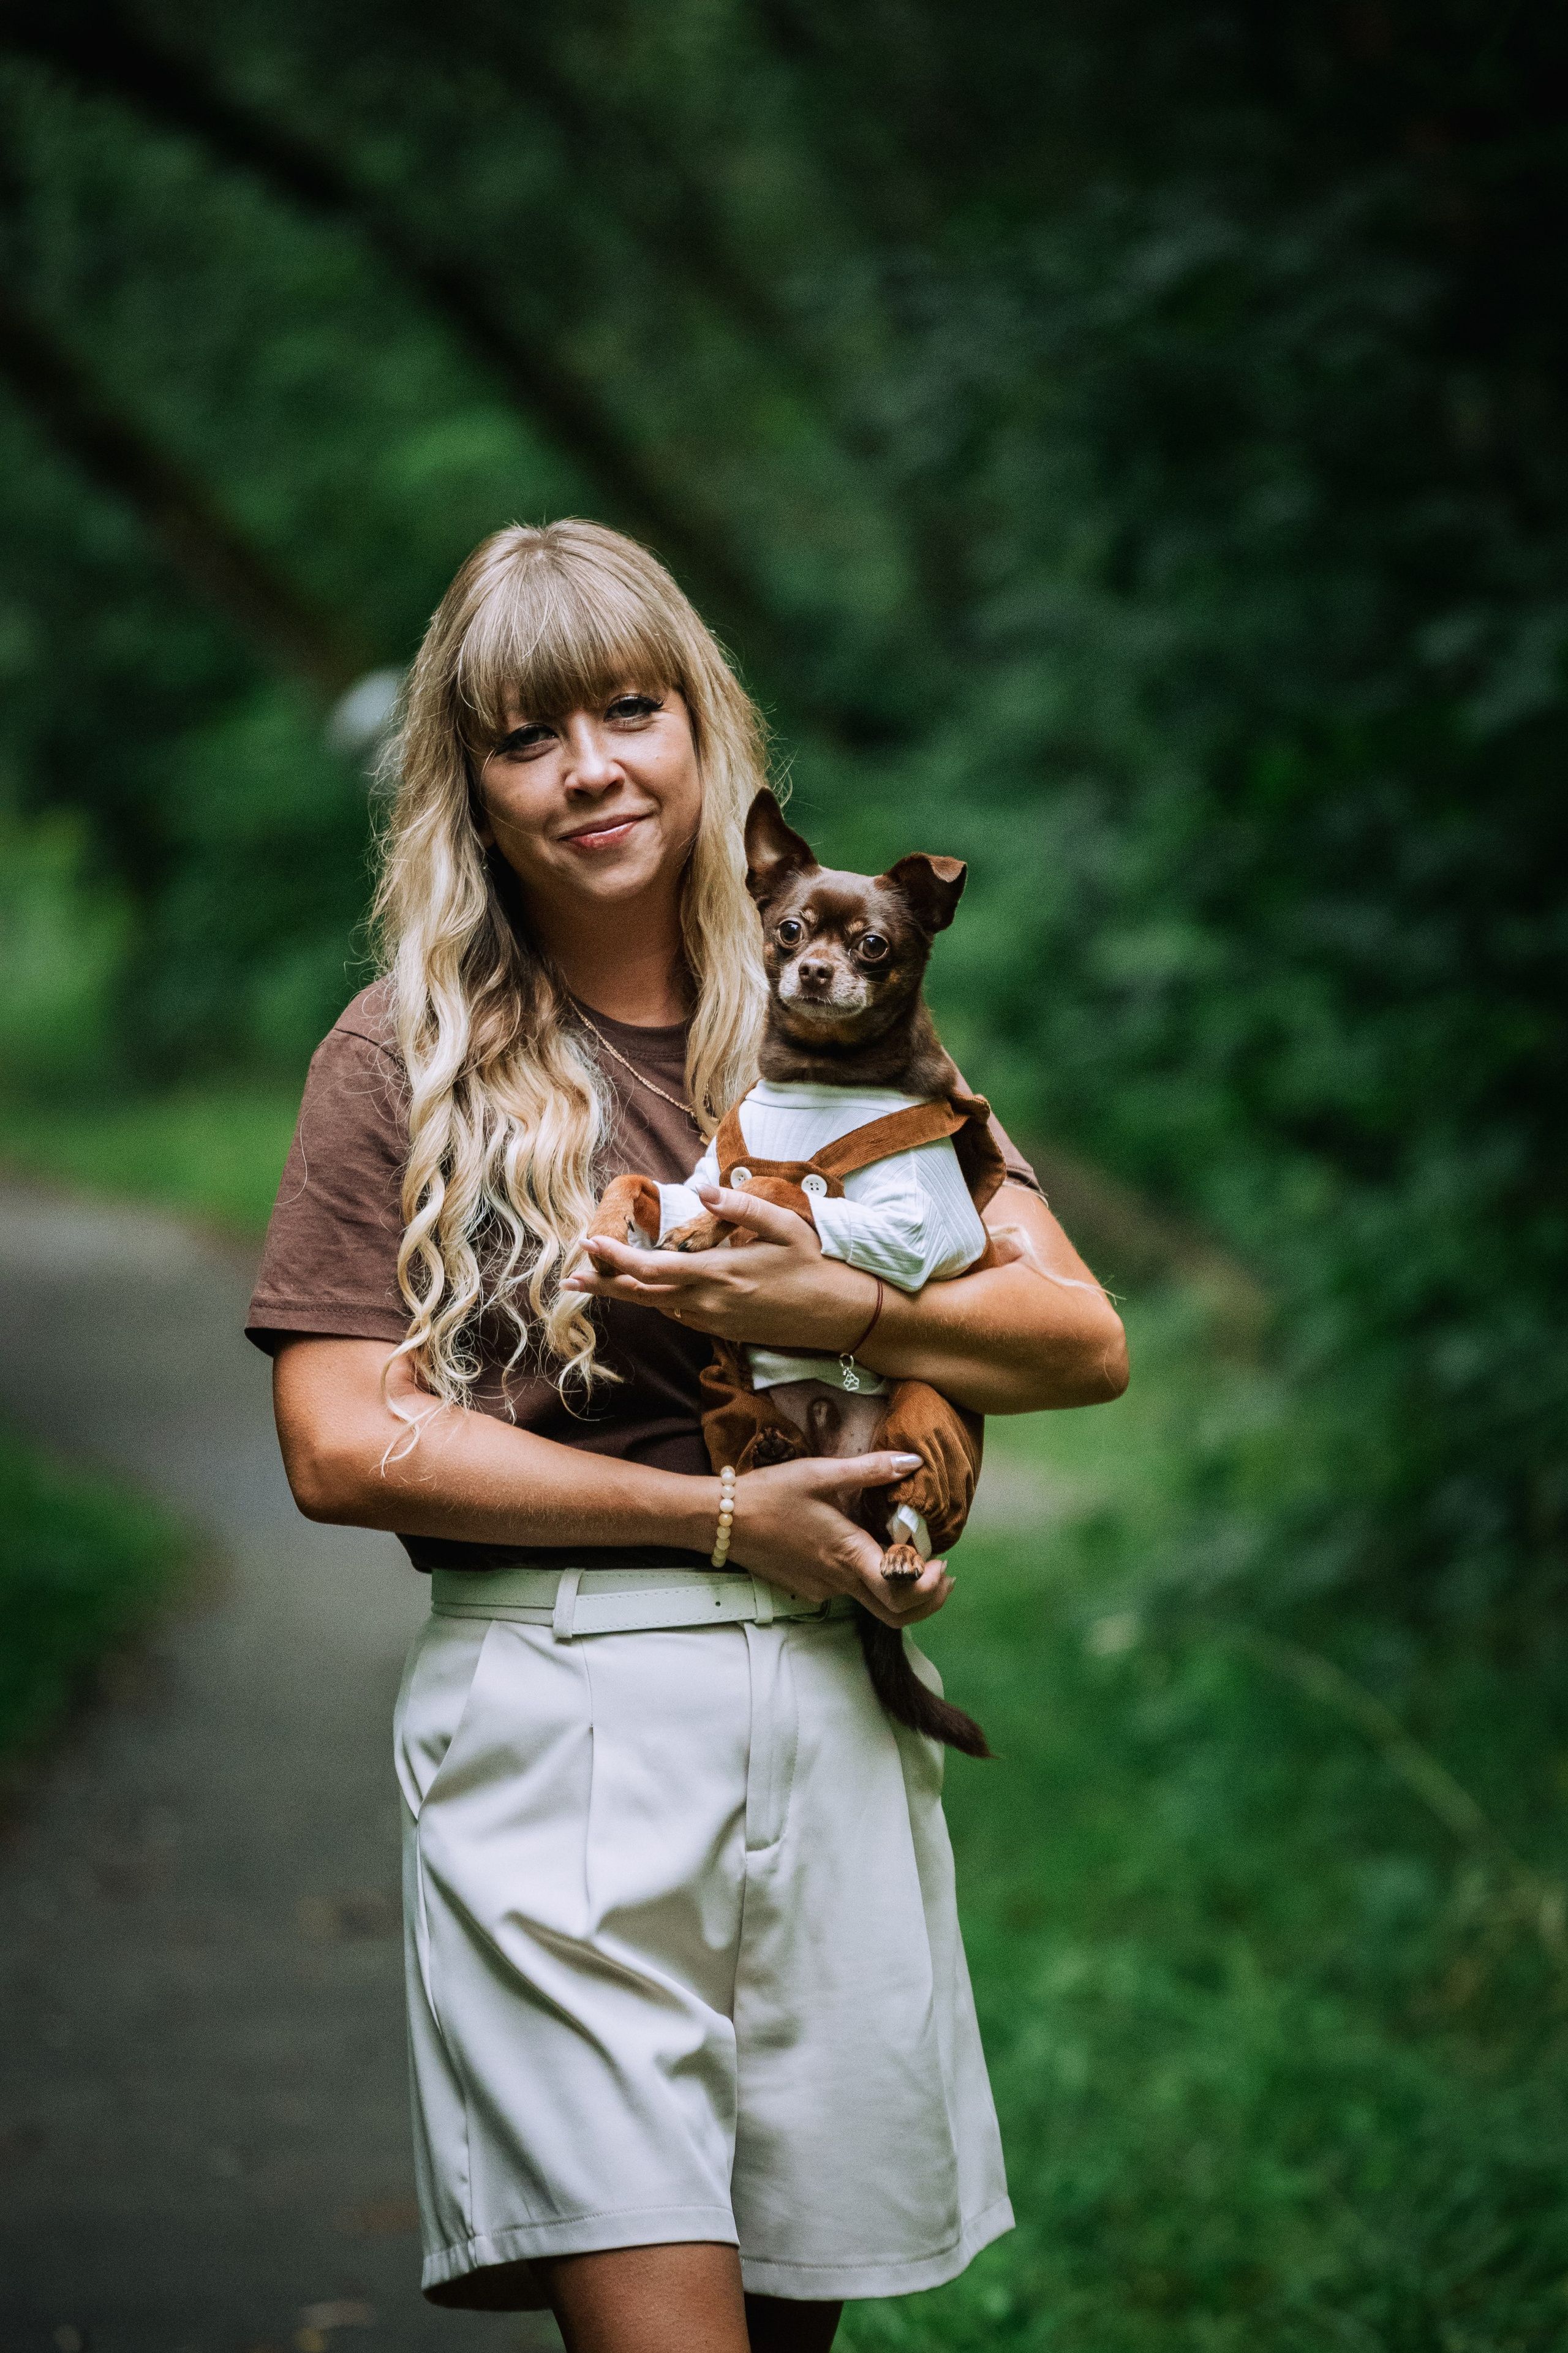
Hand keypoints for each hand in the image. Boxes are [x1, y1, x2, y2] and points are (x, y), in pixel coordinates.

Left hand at [564, 1183, 873, 1351]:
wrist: (839, 1315)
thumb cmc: (814, 1264)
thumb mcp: (785, 1226)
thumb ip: (742, 1206)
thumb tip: (705, 1189)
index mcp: (719, 1274)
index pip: (652, 1270)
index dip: (615, 1259)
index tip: (588, 1243)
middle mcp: (710, 1304)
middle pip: (642, 1297)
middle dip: (604, 1287)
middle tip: (570, 1281)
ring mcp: (715, 1322)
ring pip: (660, 1308)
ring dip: (630, 1295)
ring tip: (603, 1279)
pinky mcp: (724, 1332)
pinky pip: (681, 1315)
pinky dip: (659, 1301)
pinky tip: (653, 1289)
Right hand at [723, 1450, 953, 1628]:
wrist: (720, 1519)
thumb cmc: (769, 1494)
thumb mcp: (820, 1472)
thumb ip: (870, 1469)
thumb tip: (914, 1461)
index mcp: (846, 1554)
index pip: (899, 1593)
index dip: (928, 1588)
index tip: (940, 1564)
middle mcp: (837, 1580)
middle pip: (894, 1614)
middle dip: (927, 1600)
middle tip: (942, 1574)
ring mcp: (822, 1588)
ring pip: (873, 1604)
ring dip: (902, 1590)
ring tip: (916, 1560)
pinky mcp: (809, 1586)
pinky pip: (850, 1591)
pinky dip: (871, 1579)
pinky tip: (870, 1550)